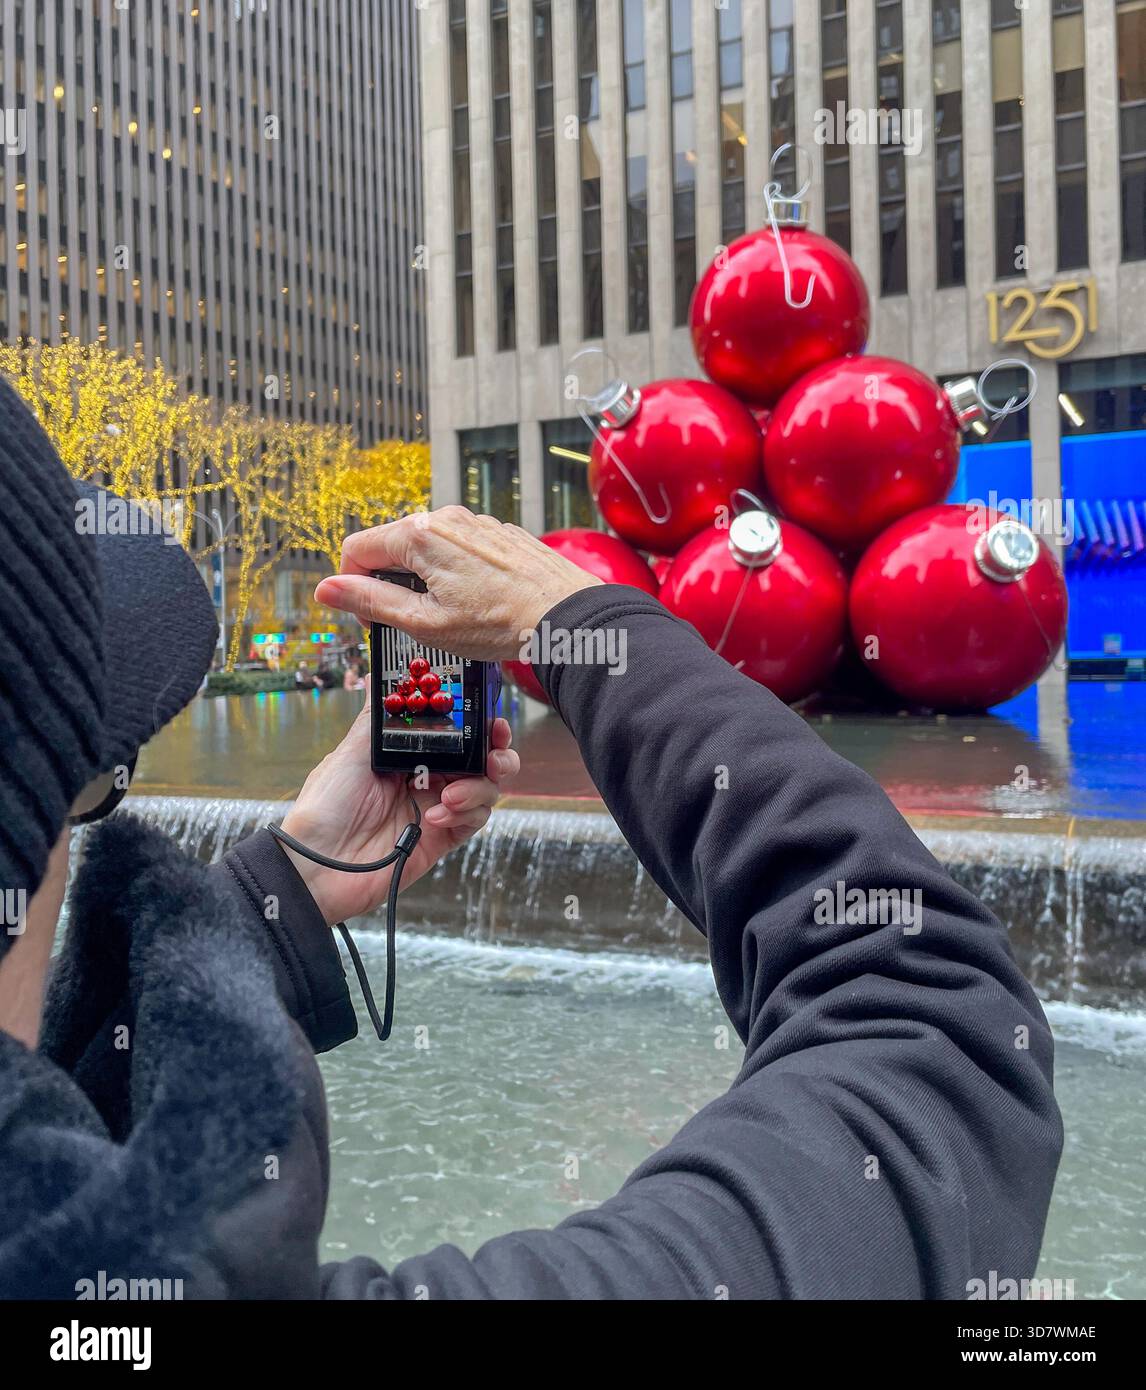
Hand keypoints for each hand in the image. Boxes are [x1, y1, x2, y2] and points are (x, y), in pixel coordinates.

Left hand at [278, 695, 519, 925]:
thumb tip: (379, 679)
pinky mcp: (441, 839)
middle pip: (481, 761)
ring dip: (478, 789)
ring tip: (450, 798)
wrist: (316, 865)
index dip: (479, 725)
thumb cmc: (324, 807)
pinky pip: (472, 821)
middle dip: (496, 755)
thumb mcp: (349, 753)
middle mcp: (427, 779)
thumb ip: (377, 719)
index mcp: (407, 754)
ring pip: (485, 790)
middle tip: (494, 756)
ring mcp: (436, 809)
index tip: (492, 719)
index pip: (456, 734)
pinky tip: (436, 817)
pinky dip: (465, 815)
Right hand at [314, 507, 602, 661]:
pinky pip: (459, 549)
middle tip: (412, 623)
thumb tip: (328, 589)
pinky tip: (477, 602)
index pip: (357, 549)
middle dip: (390, 582)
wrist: (567, 617)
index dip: (353, 586)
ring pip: (427, 548)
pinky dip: (455, 573)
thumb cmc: (501, 624)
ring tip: (451, 615)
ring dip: (424, 579)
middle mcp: (445, 517)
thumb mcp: (424, 622)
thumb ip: (371, 601)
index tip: (369, 616)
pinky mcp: (498, 533)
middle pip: (392, 546)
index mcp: (419, 534)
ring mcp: (475, 523)